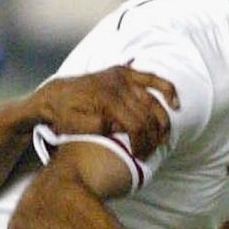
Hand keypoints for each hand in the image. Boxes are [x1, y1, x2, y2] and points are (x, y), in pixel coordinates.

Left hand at [32, 66, 178, 157]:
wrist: (54, 94)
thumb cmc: (63, 115)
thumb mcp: (75, 127)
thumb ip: (98, 128)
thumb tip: (119, 128)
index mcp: (105, 99)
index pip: (134, 124)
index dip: (140, 142)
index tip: (139, 156)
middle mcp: (117, 84)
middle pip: (146, 113)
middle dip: (151, 136)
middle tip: (151, 152)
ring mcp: (122, 76)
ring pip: (152, 99)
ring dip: (162, 120)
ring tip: (164, 138)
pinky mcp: (124, 72)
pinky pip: (151, 78)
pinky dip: (166, 89)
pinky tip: (175, 104)